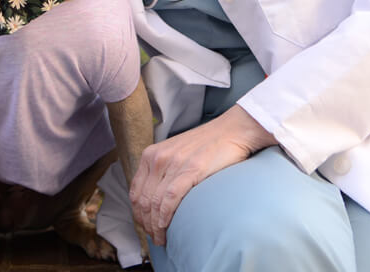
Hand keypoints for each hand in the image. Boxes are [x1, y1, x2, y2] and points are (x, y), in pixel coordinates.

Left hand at [129, 106, 274, 245]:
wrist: (233, 130)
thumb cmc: (208, 145)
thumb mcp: (177, 154)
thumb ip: (164, 171)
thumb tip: (159, 197)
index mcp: (151, 154)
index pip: (136, 192)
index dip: (138, 214)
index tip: (146, 226)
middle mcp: (157, 158)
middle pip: (142, 201)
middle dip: (146, 224)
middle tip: (155, 237)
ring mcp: (172, 164)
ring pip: (154, 204)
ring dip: (155, 226)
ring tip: (161, 239)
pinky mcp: (189, 170)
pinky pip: (169, 200)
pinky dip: (164, 219)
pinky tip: (166, 229)